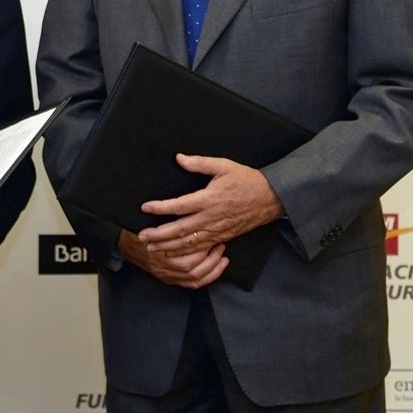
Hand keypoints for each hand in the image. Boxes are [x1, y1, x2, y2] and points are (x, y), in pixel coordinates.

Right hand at [118, 229, 227, 287]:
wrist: (122, 244)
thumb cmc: (135, 230)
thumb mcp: (148, 221)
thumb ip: (168, 219)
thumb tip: (186, 210)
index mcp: (156, 248)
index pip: (183, 251)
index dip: (201, 244)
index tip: (212, 234)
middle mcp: (161, 264)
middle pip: (190, 266)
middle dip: (209, 257)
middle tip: (220, 245)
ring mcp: (165, 273)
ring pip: (193, 277)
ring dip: (211, 268)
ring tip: (221, 257)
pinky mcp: (168, 279)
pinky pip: (191, 284)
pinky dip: (205, 278)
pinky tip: (214, 270)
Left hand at [138, 154, 283, 257]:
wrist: (271, 198)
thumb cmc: (247, 180)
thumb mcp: (224, 166)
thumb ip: (199, 163)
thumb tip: (179, 158)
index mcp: (209, 199)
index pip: (180, 206)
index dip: (161, 208)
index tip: (145, 208)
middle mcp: (211, 217)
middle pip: (180, 229)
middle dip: (159, 234)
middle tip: (142, 236)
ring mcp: (217, 230)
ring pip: (189, 242)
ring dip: (168, 246)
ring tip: (151, 247)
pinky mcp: (222, 237)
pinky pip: (201, 248)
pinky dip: (185, 252)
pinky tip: (173, 253)